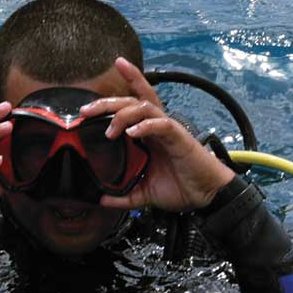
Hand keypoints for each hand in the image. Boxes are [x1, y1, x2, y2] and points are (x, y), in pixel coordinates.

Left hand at [87, 58, 235, 213]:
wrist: (206, 196)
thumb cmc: (180, 187)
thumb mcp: (144, 193)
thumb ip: (123, 195)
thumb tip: (101, 200)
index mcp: (147, 134)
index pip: (132, 104)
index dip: (117, 92)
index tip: (96, 91)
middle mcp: (156, 127)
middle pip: (131, 101)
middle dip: (107, 102)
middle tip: (86, 111)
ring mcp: (168, 129)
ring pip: (145, 106)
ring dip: (124, 114)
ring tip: (111, 131)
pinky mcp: (179, 137)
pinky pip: (162, 123)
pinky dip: (146, 125)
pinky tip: (133, 132)